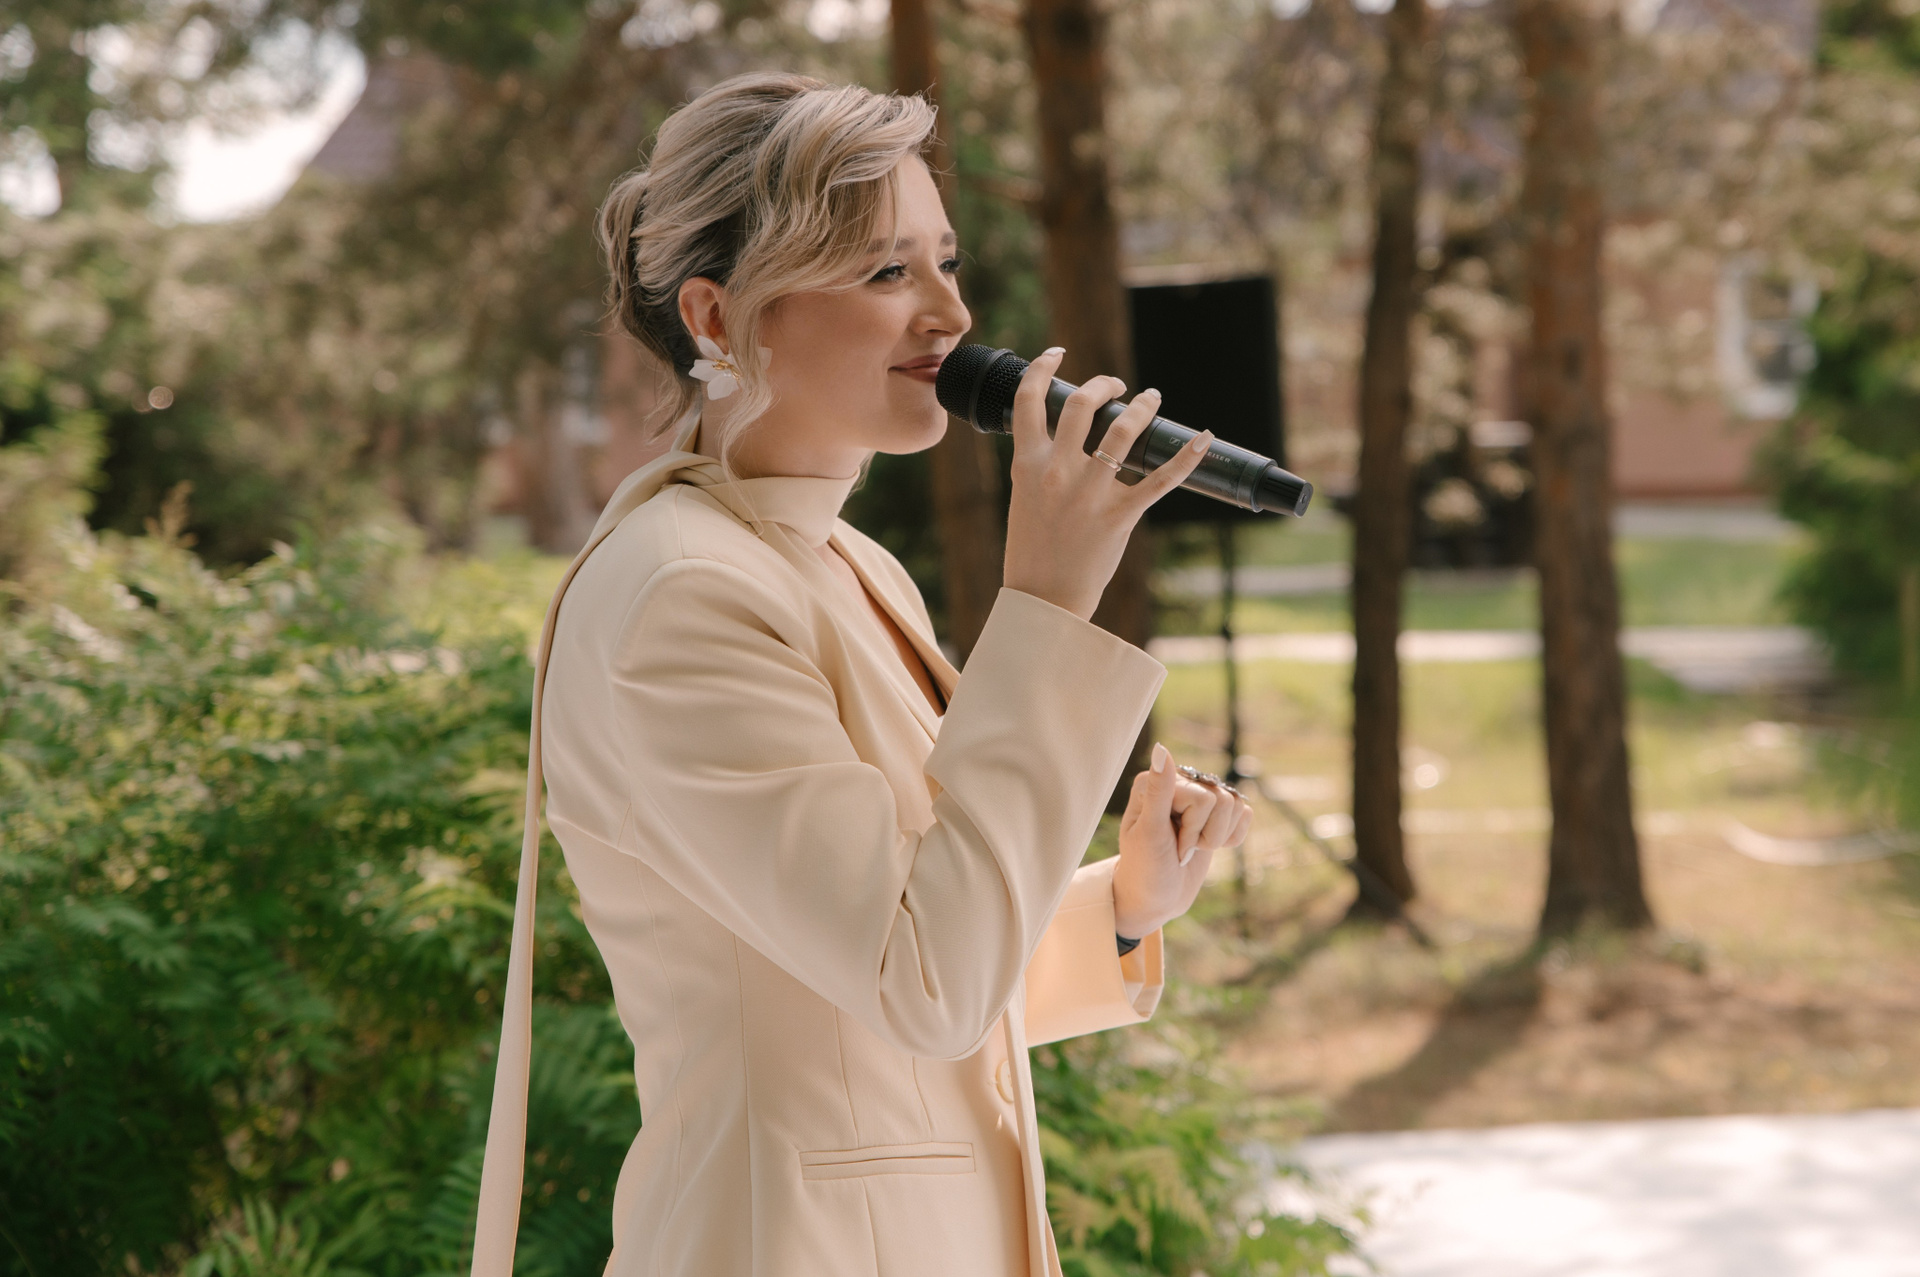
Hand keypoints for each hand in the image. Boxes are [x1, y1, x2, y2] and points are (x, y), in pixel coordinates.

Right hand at [1001, 348, 1213, 619]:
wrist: (1044, 598)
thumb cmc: (1033, 549)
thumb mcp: (1024, 497)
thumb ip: (1039, 465)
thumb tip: (1064, 439)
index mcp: (1027, 464)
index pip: (1029, 400)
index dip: (1042, 368)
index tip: (1056, 354)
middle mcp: (1057, 472)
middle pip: (1082, 404)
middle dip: (1104, 385)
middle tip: (1117, 386)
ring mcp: (1089, 493)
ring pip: (1122, 431)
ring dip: (1142, 406)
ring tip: (1151, 399)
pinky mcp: (1119, 515)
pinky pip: (1159, 480)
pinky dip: (1186, 457)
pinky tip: (1202, 438)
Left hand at [1113, 744, 1253, 939]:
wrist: (1156, 898)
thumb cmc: (1145, 868)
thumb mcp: (1149, 832)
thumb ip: (1159, 791)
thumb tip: (1162, 749)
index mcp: (1153, 782)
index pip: (1202, 798)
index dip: (1192, 829)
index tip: (1171, 847)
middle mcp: (1176, 782)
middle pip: (1222, 800)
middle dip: (1205, 835)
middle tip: (1179, 850)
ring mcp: (1197, 796)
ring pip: (1235, 805)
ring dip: (1216, 837)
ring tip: (1190, 848)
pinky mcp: (1215, 812)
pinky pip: (1245, 813)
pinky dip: (1232, 837)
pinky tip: (1209, 845)